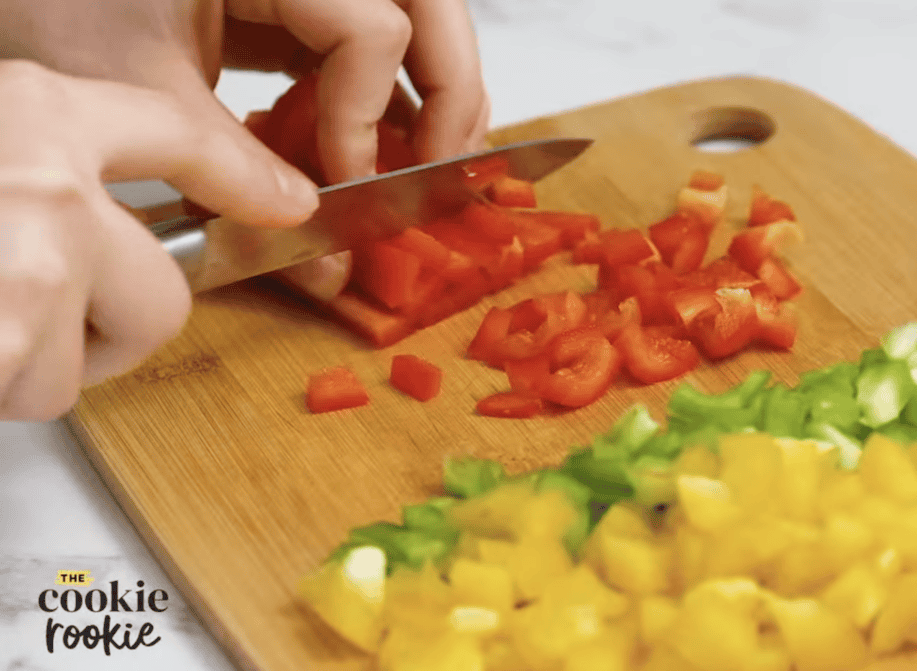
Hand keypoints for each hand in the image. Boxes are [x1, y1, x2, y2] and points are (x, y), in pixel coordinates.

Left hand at [0, 0, 490, 179]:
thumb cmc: (44, 0)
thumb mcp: (140, 92)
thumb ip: (237, 172)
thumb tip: (323, 257)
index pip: (372, 27)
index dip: (367, 116)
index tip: (344, 186)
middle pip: (429, 6)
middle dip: (449, 92)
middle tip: (440, 168)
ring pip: (413, 17)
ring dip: (425, 91)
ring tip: (416, 160)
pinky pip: (361, 36)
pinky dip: (372, 91)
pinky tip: (361, 142)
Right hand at [0, 61, 318, 420]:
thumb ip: (38, 176)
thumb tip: (110, 226)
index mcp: (31, 110)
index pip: (179, 131)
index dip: (242, 173)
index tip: (288, 201)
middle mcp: (45, 177)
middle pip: (164, 293)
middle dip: (107, 327)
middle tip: (22, 313)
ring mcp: (31, 260)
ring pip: (99, 356)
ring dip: (36, 363)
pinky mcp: (9, 338)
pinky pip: (39, 390)